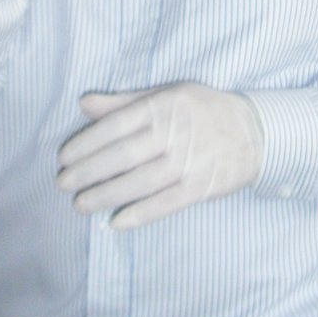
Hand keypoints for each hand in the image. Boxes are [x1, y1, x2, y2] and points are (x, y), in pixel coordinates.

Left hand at [56, 82, 263, 228]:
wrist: (254, 131)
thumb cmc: (202, 110)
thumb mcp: (166, 94)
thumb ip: (124, 102)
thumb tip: (84, 103)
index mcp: (162, 106)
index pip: (115, 126)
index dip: (86, 143)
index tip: (64, 158)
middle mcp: (174, 133)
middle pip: (122, 156)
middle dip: (87, 172)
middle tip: (63, 184)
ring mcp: (189, 161)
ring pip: (139, 182)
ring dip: (105, 195)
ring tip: (80, 204)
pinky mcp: (201, 186)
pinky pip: (165, 204)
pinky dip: (139, 214)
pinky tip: (115, 222)